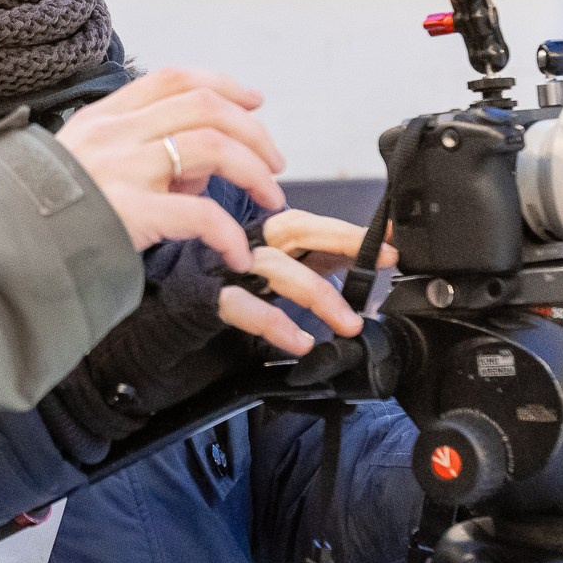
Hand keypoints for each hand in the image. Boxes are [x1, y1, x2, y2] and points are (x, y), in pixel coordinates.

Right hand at [56, 67, 286, 268]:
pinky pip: (200, 213)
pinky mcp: (130, 213)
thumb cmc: (48, 215)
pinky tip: (237, 252)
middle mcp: (115, 134)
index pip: (174, 79)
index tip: (254, 102)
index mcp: (104, 118)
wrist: (4, 246)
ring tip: (270, 200)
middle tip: (275, 164)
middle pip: (204, 106)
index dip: (223, 84)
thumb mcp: (84, 165)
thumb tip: (201, 169)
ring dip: (254, 171)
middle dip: (253, 132)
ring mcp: (122, 170)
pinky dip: (229, 232)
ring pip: (211, 145)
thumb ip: (138, 156)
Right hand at [218, 210, 397, 349]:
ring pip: (276, 267)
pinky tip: (301, 341)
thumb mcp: (280, 268)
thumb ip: (319, 260)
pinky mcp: (209, 296)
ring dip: (319, 294)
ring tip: (349, 323)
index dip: (350, 230)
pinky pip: (245, 307)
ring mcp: (227, 267)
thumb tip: (372, 256)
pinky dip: (276, 324)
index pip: (312, 222)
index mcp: (265, 234)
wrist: (170, 308)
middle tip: (385, 260)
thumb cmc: (227, 285)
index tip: (391, 240)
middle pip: (295, 229)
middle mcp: (247, 242)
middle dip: (343, 239)